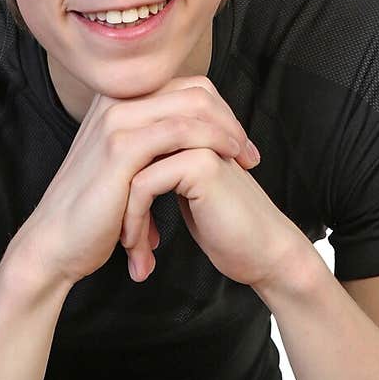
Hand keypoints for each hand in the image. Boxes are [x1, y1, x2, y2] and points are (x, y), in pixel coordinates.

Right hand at [15, 75, 260, 288]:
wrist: (57, 243)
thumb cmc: (93, 214)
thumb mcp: (125, 171)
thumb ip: (152, 150)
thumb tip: (187, 148)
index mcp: (118, 102)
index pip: (186, 87)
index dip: (220, 113)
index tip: (238, 145)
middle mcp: (116, 102)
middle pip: (194, 90)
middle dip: (231, 121)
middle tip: (249, 154)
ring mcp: (116, 121)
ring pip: (192, 106)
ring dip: (227, 133)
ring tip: (244, 161)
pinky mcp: (120, 148)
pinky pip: (179, 132)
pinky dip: (209, 145)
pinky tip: (224, 165)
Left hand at [118, 77, 307, 291]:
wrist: (263, 254)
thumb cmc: (225, 227)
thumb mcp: (183, 192)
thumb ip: (158, 169)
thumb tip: (115, 172)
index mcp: (186, 127)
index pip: (129, 143)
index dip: (116, 185)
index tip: (117, 224)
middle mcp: (191, 126)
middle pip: (124, 153)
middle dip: (115, 200)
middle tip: (121, 240)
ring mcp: (198, 141)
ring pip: (128, 170)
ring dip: (124, 216)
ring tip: (131, 249)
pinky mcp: (200, 163)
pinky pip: (142, 185)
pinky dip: (134, 220)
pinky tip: (143, 248)